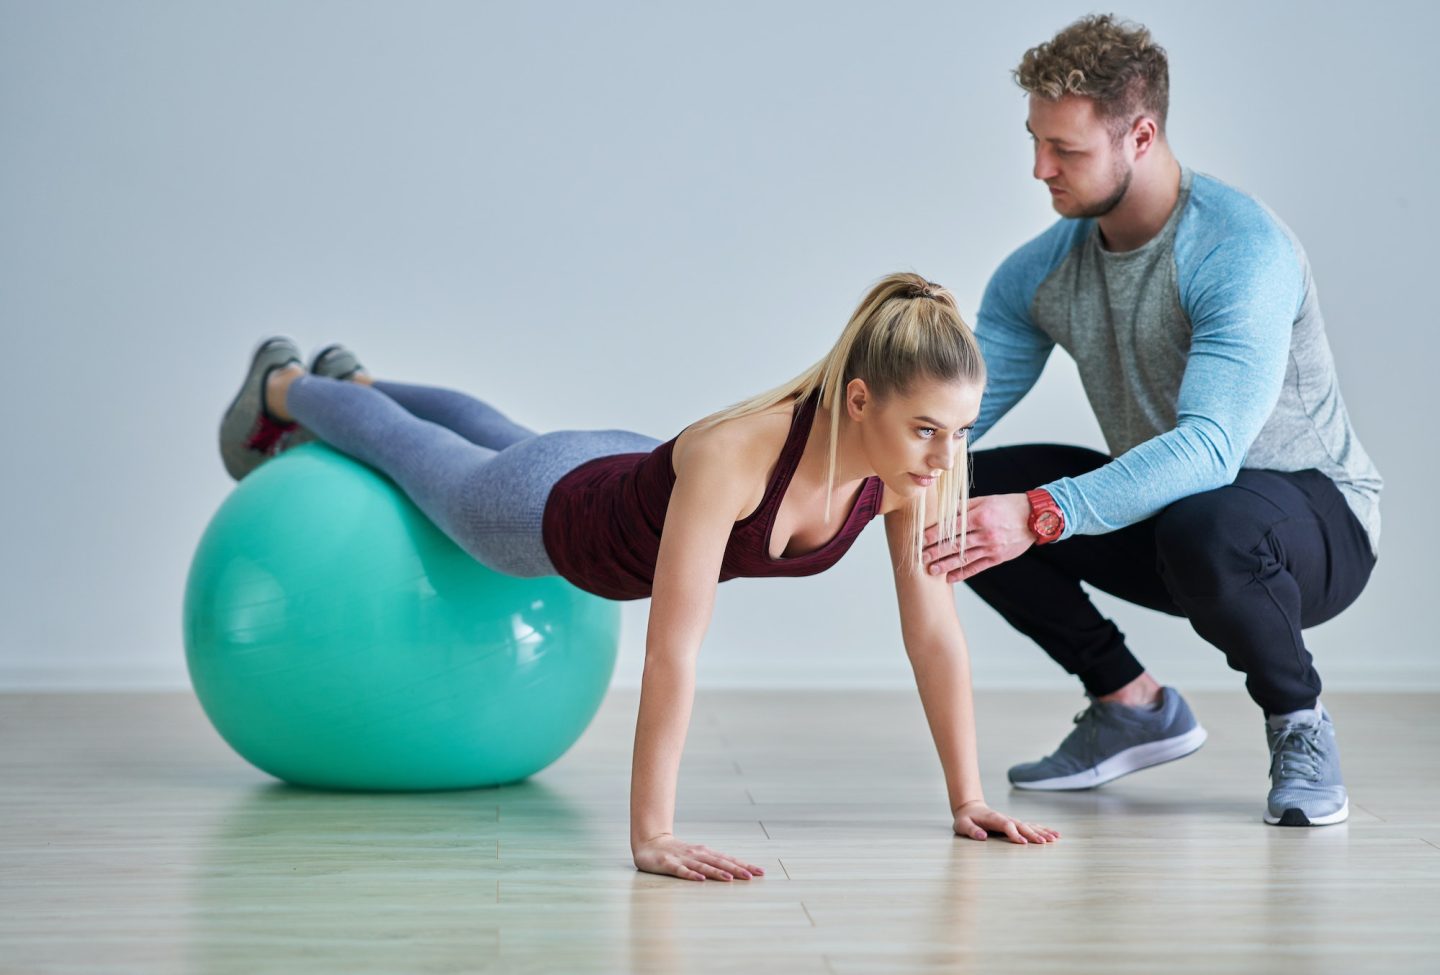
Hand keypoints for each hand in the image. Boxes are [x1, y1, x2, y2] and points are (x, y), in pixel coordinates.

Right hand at [632, 833, 765, 881]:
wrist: (649, 842)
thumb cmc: (677, 852)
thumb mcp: (697, 857)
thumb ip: (712, 864)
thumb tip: (734, 872)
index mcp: (706, 853)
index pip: (728, 860)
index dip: (744, 865)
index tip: (761, 872)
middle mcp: (697, 854)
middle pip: (720, 862)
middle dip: (736, 869)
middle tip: (752, 876)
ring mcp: (683, 859)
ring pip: (703, 866)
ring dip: (717, 872)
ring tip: (730, 879)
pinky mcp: (668, 864)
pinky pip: (681, 871)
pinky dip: (691, 875)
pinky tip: (700, 879)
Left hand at [924, 493, 1034, 582]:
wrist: (1036, 518)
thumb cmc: (1008, 505)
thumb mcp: (985, 500)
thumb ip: (963, 507)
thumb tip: (943, 512)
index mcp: (980, 517)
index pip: (951, 528)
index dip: (933, 535)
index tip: (919, 539)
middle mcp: (985, 534)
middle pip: (955, 545)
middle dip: (935, 552)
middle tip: (920, 557)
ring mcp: (992, 548)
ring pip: (964, 559)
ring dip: (945, 565)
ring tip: (931, 571)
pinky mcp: (998, 558)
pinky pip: (977, 567)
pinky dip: (963, 573)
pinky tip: (950, 578)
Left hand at [953, 800, 1059, 844]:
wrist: (971, 809)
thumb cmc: (966, 819)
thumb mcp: (962, 825)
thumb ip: (971, 830)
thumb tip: (982, 836)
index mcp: (994, 818)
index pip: (1007, 826)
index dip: (1014, 834)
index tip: (1023, 843)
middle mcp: (1006, 819)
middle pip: (1022, 826)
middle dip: (1033, 834)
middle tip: (1044, 842)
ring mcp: (1012, 821)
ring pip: (1029, 826)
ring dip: (1042, 832)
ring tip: (1055, 838)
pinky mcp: (1015, 824)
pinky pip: (1031, 826)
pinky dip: (1042, 830)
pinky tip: (1054, 835)